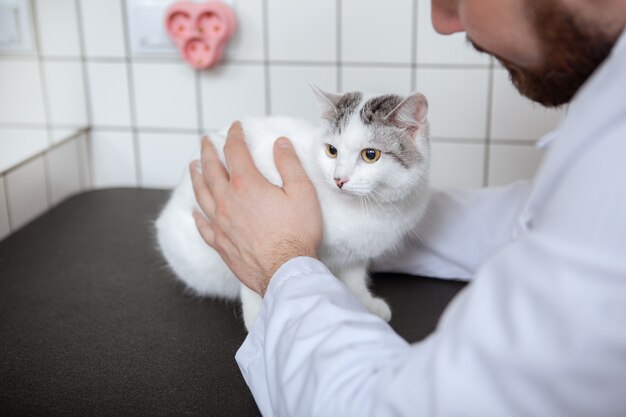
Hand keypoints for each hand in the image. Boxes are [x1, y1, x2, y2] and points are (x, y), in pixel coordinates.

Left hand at [190, 122, 322, 295]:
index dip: (234, 135)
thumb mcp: (302, 192)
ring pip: (202, 194)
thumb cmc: (297, 234)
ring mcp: (220, 223)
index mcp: (246, 185)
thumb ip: (289, 164)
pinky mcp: (220, 244)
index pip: (235, 151)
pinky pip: (203, 225)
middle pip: (211, 170)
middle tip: (206, 141)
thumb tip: (280, 143)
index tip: (235, 127)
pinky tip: (195, 212)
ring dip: (196, 177)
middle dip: (208, 152)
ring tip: (193, 166)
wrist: (285, 272)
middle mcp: (227, 201)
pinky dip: (197, 215)